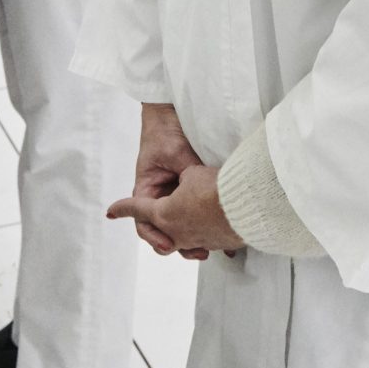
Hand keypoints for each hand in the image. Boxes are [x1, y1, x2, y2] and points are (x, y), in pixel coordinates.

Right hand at [124, 106, 210, 258]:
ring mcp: (176, 198)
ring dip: (195, 238)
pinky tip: (224, 235)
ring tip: (212, 249)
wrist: (171, 115)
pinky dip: (207, 225)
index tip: (168, 245)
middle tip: (199, 252)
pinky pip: (197, 214)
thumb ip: (188, 175)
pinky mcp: (192, 195)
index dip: (155, 236)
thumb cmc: (165, 132)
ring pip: (183, 226)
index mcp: (147, 190)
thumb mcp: (176, 154)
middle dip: (180, 244)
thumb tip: (206, 195)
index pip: (145, 221)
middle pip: (166, 230)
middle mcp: (161, 198)